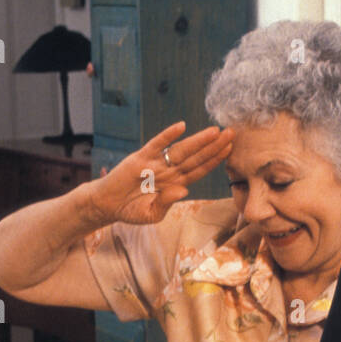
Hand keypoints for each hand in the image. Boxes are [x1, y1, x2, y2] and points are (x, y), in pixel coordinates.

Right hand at [84, 121, 233, 225]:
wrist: (108, 205)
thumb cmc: (131, 210)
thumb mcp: (152, 214)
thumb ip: (167, 203)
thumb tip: (184, 190)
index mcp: (175, 184)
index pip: (199, 170)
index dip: (214, 160)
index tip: (230, 150)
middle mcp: (169, 171)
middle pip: (196, 157)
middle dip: (214, 147)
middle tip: (232, 133)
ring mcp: (156, 163)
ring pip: (181, 150)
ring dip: (198, 141)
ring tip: (215, 131)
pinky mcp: (140, 158)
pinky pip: (157, 145)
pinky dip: (168, 136)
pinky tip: (181, 127)